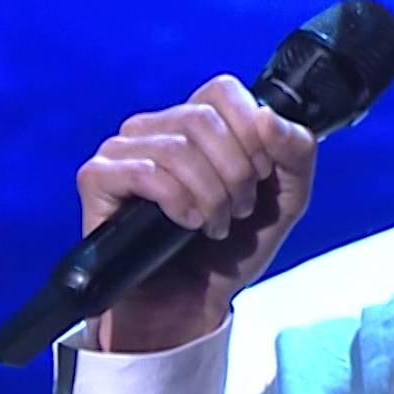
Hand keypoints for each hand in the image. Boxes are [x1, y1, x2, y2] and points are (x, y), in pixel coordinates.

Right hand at [75, 73, 316, 350]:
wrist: (193, 303)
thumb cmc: (233, 247)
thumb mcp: (286, 199)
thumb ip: (296, 152)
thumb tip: (268, 116)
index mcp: (197, 121)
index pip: (223, 90)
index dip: (252, 132)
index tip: (261, 174)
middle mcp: (156, 127)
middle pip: (203, 119)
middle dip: (236, 173)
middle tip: (238, 209)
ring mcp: (123, 150)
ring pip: (177, 148)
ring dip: (210, 195)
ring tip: (214, 224)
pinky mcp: (98, 179)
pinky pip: (144, 172)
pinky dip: (177, 202)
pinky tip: (185, 225)